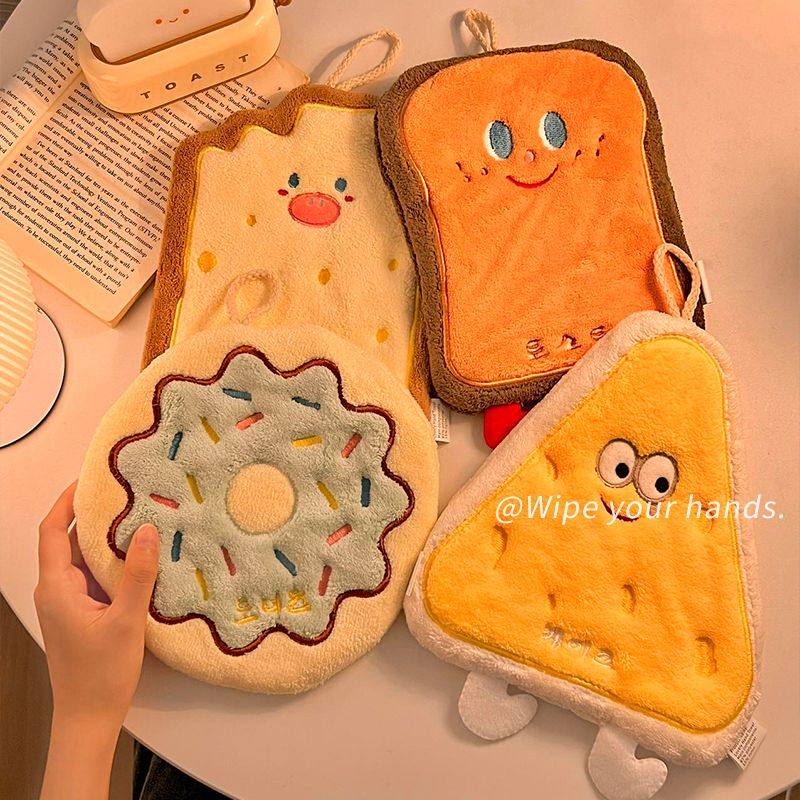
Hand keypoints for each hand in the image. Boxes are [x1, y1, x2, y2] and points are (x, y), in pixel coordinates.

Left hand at [35, 482, 158, 799]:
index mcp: (57, 587)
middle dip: (90, 515)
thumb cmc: (100, 673)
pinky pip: (92, 578)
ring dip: (103, 540)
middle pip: (66, 541)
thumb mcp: (125, 620)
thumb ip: (136, 574)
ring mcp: (67, 604)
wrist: (88, 719)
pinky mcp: (80, 615)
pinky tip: (137, 559)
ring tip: (135, 519)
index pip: (51, 532)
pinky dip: (109, 562)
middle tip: (123, 494)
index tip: (89, 481)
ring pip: (81, 560)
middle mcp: (56, 591)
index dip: (65, 503)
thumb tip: (147, 530)